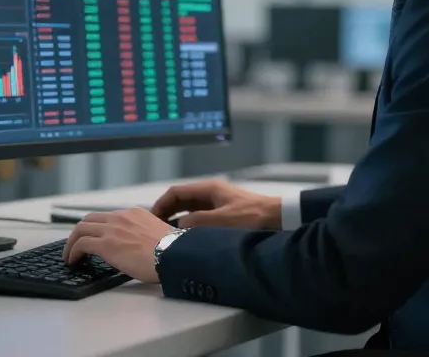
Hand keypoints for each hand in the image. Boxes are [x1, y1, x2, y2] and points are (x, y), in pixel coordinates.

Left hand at [62, 207, 170, 283]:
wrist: (173, 255)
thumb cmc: (171, 251)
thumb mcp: (157, 234)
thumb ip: (144, 234)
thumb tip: (140, 247)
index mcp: (134, 214)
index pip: (107, 217)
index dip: (96, 228)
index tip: (93, 238)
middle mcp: (121, 217)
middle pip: (89, 219)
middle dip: (80, 232)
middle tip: (76, 245)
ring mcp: (112, 229)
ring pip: (81, 229)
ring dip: (72, 242)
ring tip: (69, 256)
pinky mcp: (105, 244)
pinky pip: (81, 244)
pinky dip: (73, 251)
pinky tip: (73, 261)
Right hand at [150, 179, 281, 229]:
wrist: (279, 219)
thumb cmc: (251, 217)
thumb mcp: (219, 221)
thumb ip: (194, 223)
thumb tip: (177, 228)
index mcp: (209, 188)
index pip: (175, 192)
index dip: (160, 204)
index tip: (150, 218)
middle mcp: (212, 193)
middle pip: (181, 201)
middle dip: (166, 214)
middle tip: (155, 229)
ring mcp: (219, 204)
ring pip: (190, 211)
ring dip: (178, 222)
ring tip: (169, 237)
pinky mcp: (226, 215)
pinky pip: (201, 219)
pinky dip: (191, 227)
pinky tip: (188, 240)